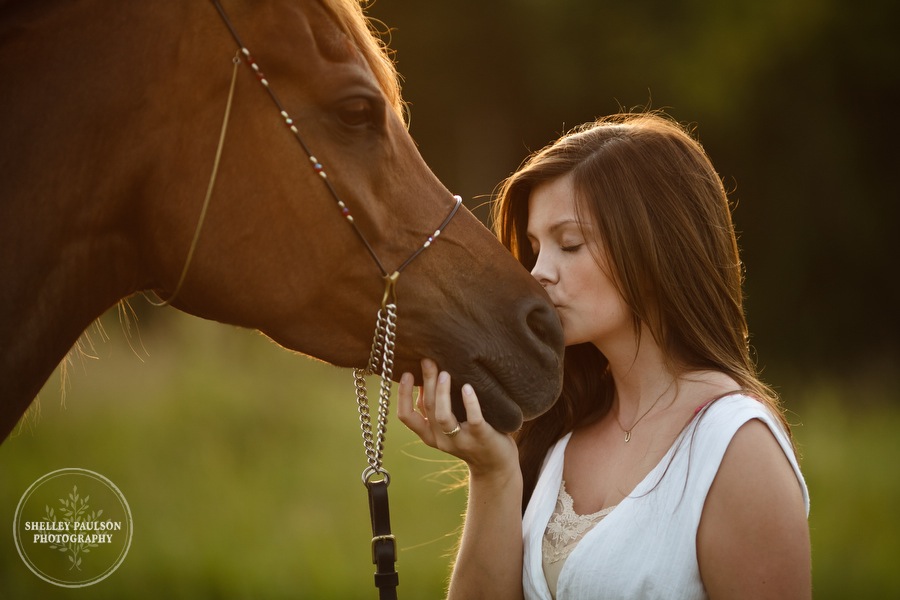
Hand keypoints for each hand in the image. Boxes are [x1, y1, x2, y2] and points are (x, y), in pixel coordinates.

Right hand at [398, 359, 519, 478]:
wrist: (496, 467)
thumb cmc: (470, 438)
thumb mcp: (447, 426)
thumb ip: (434, 409)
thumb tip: (423, 380)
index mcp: (429, 435)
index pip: (406, 417)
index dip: (403, 395)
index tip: (406, 373)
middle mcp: (441, 440)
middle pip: (428, 408)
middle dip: (427, 382)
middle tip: (428, 360)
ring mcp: (461, 440)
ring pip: (443, 417)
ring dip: (442, 393)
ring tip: (445, 372)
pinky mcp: (482, 437)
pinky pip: (473, 419)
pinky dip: (469, 402)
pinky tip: (468, 387)